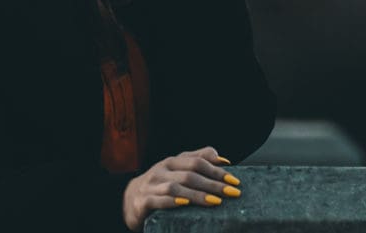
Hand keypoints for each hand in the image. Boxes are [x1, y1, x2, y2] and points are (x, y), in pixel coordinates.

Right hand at [122, 146, 239, 231]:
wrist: (131, 199)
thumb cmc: (161, 184)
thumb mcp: (178, 170)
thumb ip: (198, 160)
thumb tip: (224, 159)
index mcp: (172, 161)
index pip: (198, 161)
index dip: (217, 170)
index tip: (234, 181)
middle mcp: (162, 170)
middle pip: (190, 174)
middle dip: (213, 184)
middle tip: (231, 193)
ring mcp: (151, 185)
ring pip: (176, 187)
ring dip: (197, 195)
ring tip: (215, 202)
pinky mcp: (143, 201)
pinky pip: (158, 200)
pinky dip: (172, 202)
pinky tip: (185, 205)